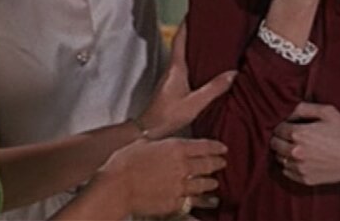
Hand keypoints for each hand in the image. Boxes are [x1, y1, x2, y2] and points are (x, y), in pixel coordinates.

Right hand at [101, 137, 226, 216]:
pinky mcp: (175, 202)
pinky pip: (193, 201)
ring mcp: (180, 185)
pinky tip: (205, 200)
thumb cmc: (124, 163)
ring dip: (211, 182)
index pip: (204, 146)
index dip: (216, 147)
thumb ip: (156, 141)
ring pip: (203, 184)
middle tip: (223, 163)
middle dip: (217, 163)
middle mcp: (182, 166)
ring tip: (214, 182)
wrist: (116, 187)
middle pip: (207, 164)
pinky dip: (201, 200)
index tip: (223, 148)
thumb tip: (157, 137)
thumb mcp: (142, 142)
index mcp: (175, 147)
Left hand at [140, 21, 236, 138]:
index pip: (180, 40)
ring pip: (184, 55)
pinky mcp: (174, 86)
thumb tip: (233, 74)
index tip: (194, 11)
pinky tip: (206, 66)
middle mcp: (172, 69)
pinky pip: (186, 66)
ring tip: (210, 40)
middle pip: (182, 44)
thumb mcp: (195, 103)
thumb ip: (214, 88)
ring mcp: (172, 77)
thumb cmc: (168, 115)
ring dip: (194, 46)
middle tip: (207, 22)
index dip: (186, 24)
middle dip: (193, 31)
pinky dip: (195, 60)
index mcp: (176, 68)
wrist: (150, 130)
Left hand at [269, 102, 339, 185]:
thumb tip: (290, 113)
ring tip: (295, 148)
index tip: (289, 126)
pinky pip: (287, 172)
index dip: (283, 125)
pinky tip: (300, 160)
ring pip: (279, 159)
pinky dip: (289, 166)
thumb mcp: (328, 112)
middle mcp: (295, 152)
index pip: (278, 129)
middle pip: (275, 144)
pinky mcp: (306, 180)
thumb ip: (305, 108)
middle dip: (280, 138)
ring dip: (284, 152)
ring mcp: (300, 168)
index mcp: (299, 134)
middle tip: (289, 136)